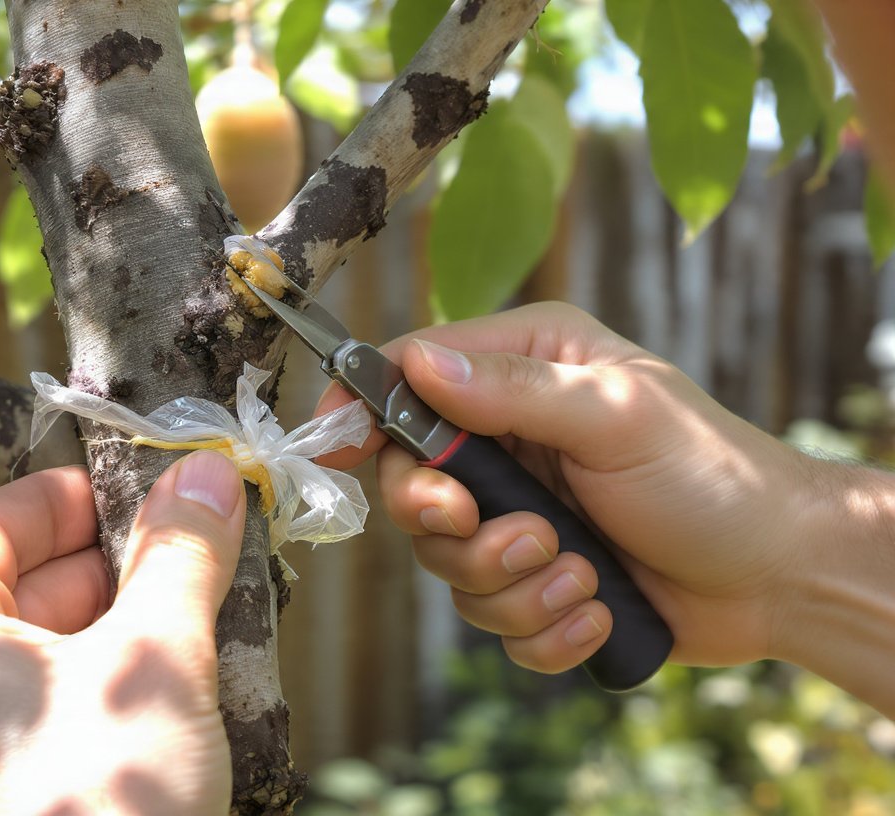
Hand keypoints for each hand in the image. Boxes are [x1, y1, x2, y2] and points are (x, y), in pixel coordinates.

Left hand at [0, 451, 245, 815]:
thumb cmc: (99, 805)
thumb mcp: (154, 658)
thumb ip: (180, 554)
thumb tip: (209, 474)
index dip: (68, 496)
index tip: (142, 484)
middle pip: (12, 586)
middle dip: (109, 562)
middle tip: (191, 545)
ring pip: (35, 652)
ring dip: (115, 624)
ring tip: (197, 613)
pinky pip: (43, 712)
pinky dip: (101, 685)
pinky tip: (171, 691)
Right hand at [317, 302, 825, 674]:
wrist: (779, 576)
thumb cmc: (712, 477)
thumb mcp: (616, 415)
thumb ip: (512, 392)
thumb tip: (417, 366)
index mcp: (524, 371)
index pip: (410, 374)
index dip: (363, 409)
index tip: (334, 448)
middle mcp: (509, 438)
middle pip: (411, 482)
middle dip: (451, 525)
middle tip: (514, 534)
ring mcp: (517, 512)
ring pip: (446, 562)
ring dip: (513, 583)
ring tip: (581, 572)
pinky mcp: (533, 580)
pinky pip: (491, 619)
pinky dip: (542, 627)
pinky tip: (595, 609)